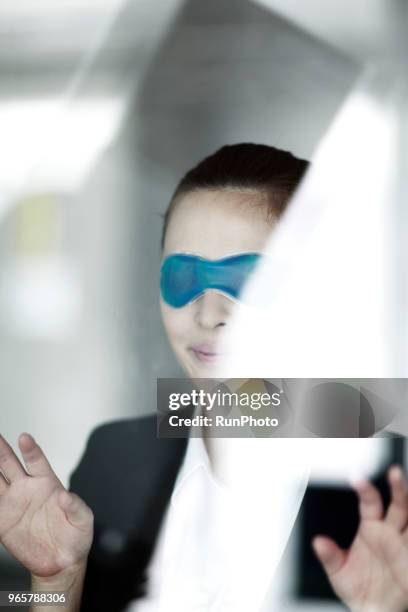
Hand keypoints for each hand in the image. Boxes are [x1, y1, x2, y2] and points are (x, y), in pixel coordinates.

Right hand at [0, 433, 92, 579]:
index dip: (30, 449)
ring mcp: (13, 504)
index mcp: (47, 483)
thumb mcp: (83, 520)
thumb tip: (66, 496)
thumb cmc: (75, 537)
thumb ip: (75, 506)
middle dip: (0, 450)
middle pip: (10, 464)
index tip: (24, 438)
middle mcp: (28, 489)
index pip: (36, 461)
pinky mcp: (3, 522)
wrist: (62, 563)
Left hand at [312, 466, 407, 611]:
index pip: (370, 502)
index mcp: (371, 529)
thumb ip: (330, 556)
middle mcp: (390, 533)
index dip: (365, 489)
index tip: (358, 479)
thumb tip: (318, 542)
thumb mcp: (339, 573)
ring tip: (404, 487)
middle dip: (398, 488)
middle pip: (398, 505)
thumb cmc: (359, 590)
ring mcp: (404, 545)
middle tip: (395, 473)